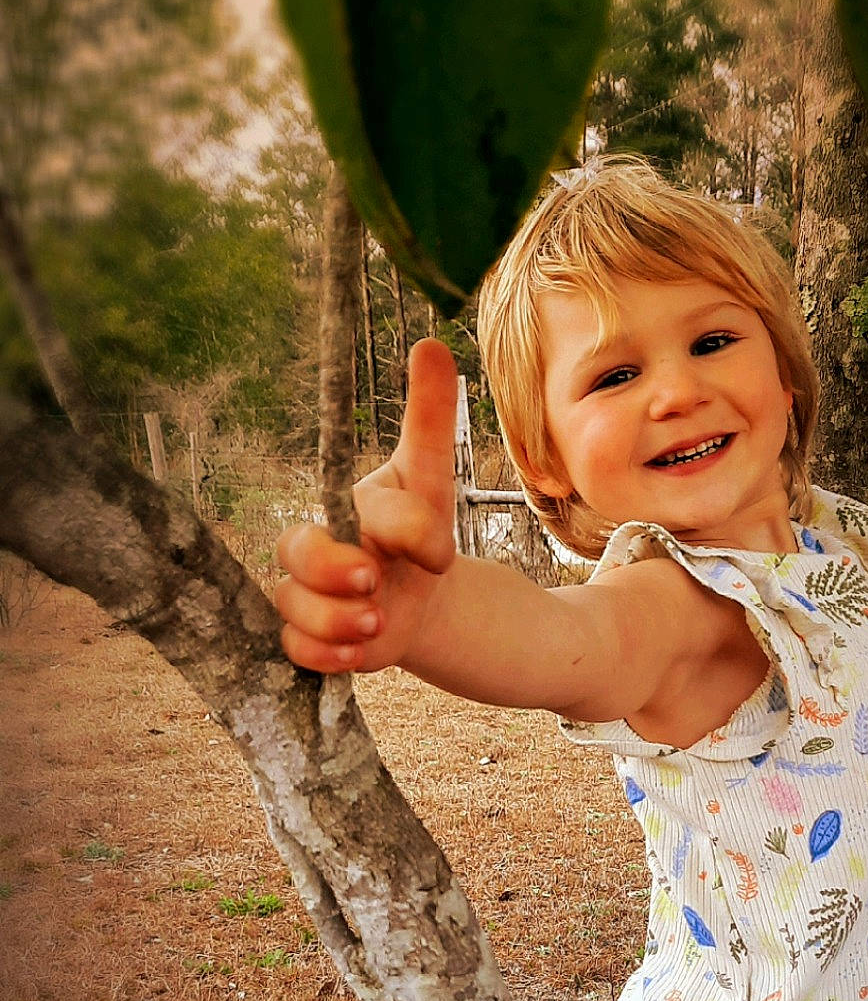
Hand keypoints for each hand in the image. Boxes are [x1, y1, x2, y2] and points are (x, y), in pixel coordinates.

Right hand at [275, 338, 458, 674]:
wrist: (421, 595)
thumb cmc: (419, 531)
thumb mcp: (433, 478)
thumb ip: (429, 419)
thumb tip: (431, 343)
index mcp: (343, 504)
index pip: (360, 512)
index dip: (402, 529)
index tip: (441, 550)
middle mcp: (315, 548)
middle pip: (294, 552)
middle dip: (332, 570)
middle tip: (373, 581)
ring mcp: (309, 595)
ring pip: (293, 606)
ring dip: (335, 621)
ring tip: (377, 623)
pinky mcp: (312, 639)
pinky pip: (293, 650)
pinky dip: (323, 657)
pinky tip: (356, 655)